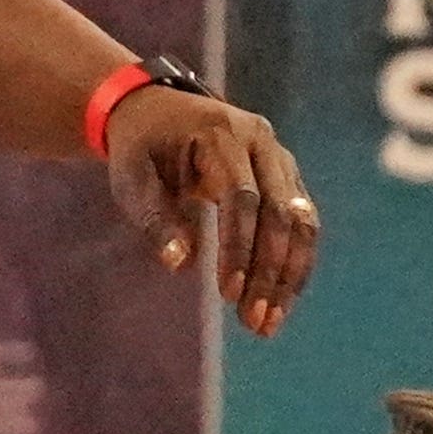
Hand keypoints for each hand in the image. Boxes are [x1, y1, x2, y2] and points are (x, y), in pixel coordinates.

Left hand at [100, 85, 319, 338]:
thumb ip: (155, 216)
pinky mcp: (286, 178)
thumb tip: (180, 264)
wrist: (158, 109)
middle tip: (255, 323)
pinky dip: (293, 263)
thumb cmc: (140, 148)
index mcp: (223, 135)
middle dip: (269, 272)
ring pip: (300, 221)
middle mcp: (263, 143)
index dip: (239, 247)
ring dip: (289, 275)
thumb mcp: (131, 178)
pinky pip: (301, 223)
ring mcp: (280, 159)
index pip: (243, 197)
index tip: (227, 295)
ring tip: (269, 323)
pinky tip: (279, 300)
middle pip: (280, 213)